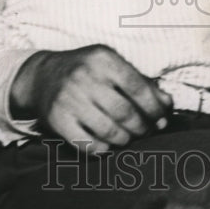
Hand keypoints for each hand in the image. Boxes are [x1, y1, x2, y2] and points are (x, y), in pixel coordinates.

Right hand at [9, 45, 172, 152]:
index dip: (154, 108)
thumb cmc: (86, 71)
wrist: (42, 76)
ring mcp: (69, 99)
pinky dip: (102, 149)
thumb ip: (140, 82)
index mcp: (103, 59)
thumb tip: (167, 103)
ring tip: (127, 138)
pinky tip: (107, 145)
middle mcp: (85, 77)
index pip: (138, 87)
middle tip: (144, 131)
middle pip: (125, 112)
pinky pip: (86, 144)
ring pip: (108, 131)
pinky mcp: (57, 119)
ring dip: (124, 139)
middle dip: (141, 127)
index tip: (160, 119)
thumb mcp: (111, 65)